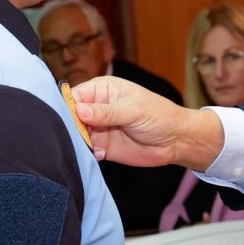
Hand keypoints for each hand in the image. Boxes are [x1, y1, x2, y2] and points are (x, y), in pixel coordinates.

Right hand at [70, 75, 221, 169]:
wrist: (176, 140)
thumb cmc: (159, 116)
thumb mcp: (133, 110)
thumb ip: (106, 112)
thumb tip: (80, 111)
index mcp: (101, 90)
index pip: (74, 96)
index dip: (67, 107)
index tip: (67, 119)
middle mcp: (95, 108)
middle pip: (70, 117)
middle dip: (69, 127)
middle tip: (76, 135)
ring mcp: (97, 128)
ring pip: (76, 135)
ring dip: (77, 142)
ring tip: (87, 145)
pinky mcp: (102, 146)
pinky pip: (86, 150)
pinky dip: (87, 154)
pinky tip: (99, 154)